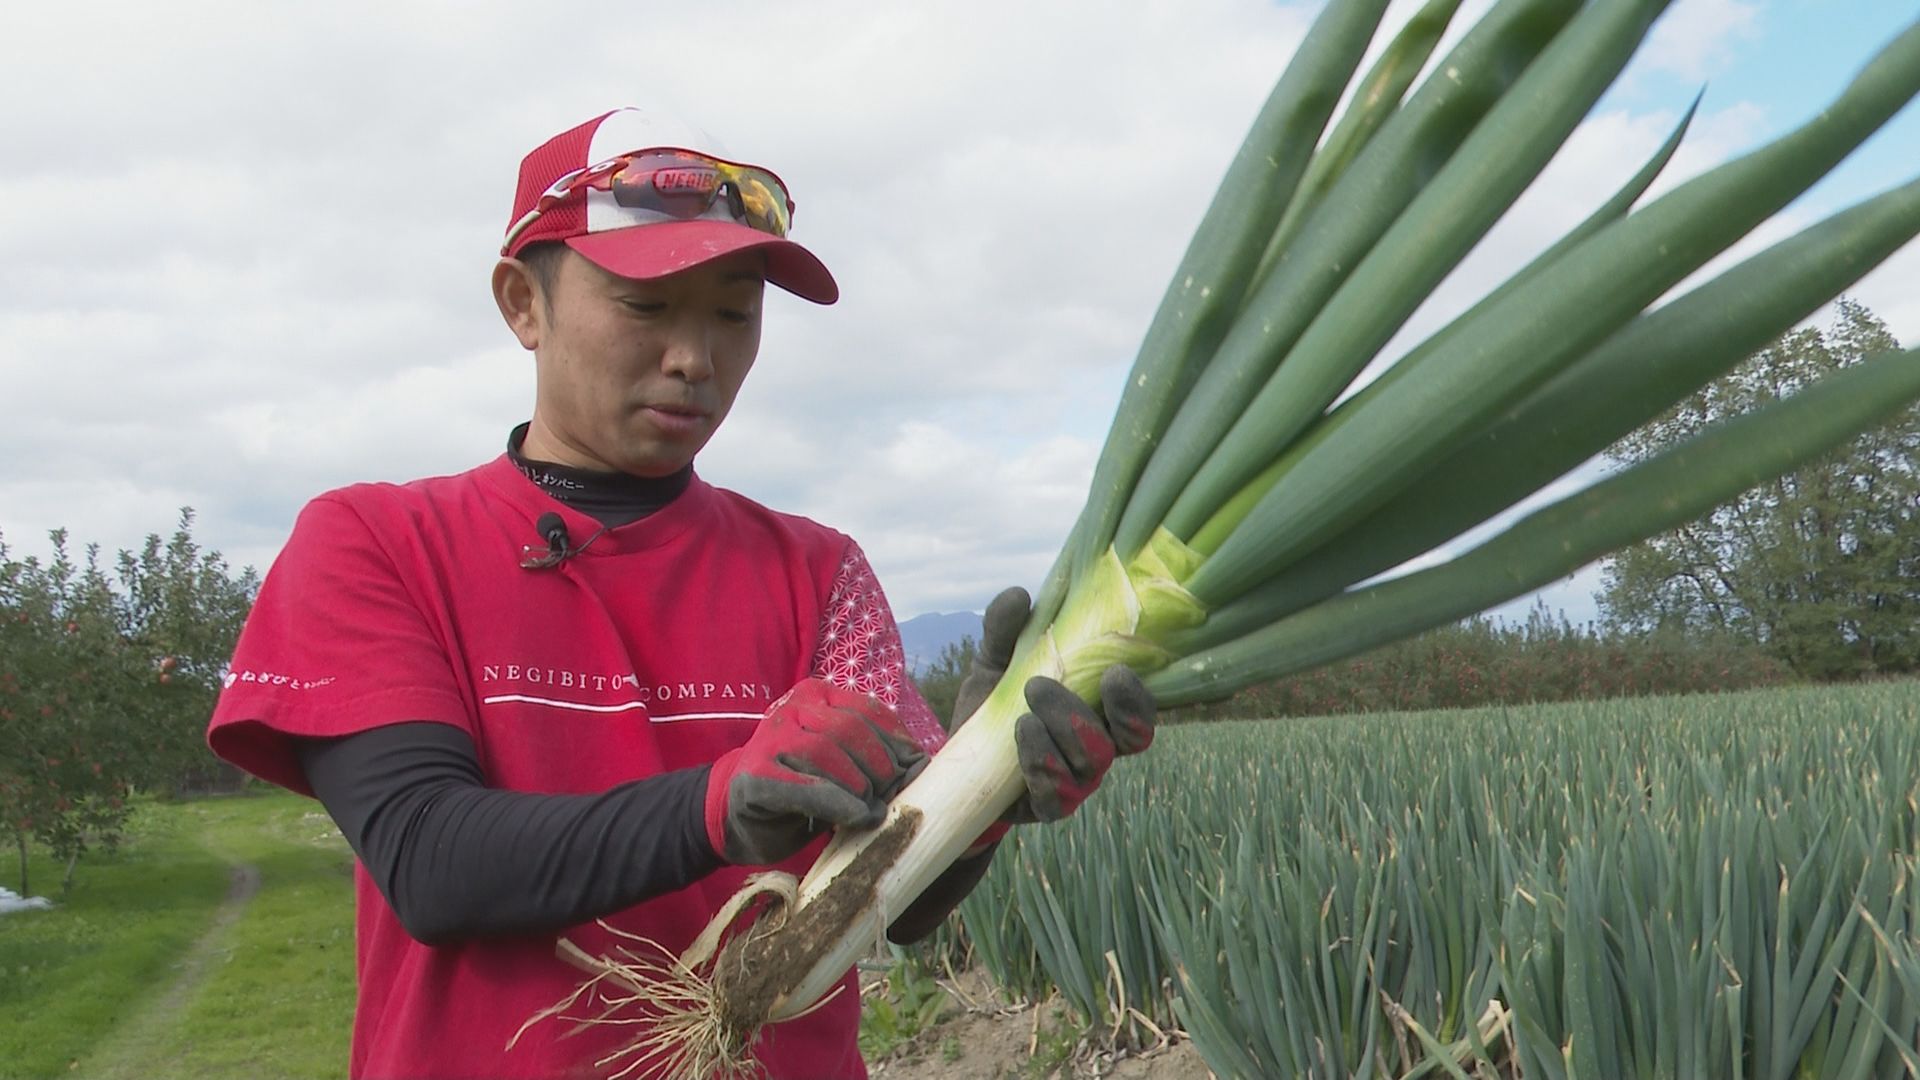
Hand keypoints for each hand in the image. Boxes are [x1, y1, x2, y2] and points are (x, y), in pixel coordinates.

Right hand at [704, 679, 927, 865]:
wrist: (737, 814)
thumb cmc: (803, 788)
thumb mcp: (842, 764)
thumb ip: (874, 759)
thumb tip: (922, 768)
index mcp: (819, 694)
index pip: (871, 711)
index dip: (900, 744)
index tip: (916, 773)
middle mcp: (793, 707)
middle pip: (852, 730)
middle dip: (881, 767)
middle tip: (890, 798)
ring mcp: (771, 738)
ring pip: (828, 752)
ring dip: (859, 786)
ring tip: (870, 811)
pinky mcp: (756, 774)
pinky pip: (806, 785)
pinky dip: (836, 803)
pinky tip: (854, 817)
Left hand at [953, 588, 1156, 849]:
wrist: (957, 758)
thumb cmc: (993, 701)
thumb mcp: (994, 659)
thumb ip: (1006, 629)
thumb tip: (1020, 596)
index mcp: (1101, 710)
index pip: (1141, 712)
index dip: (1137, 698)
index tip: (1114, 672)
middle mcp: (1099, 748)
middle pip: (1123, 741)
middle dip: (1083, 712)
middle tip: (1037, 685)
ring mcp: (1077, 782)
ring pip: (1090, 768)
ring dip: (1057, 736)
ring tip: (1021, 716)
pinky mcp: (1048, 808)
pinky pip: (1057, 799)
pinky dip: (1040, 769)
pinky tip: (1018, 741)